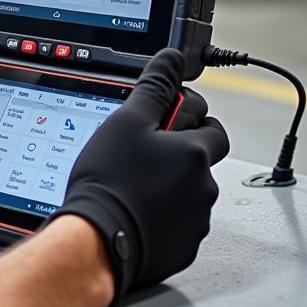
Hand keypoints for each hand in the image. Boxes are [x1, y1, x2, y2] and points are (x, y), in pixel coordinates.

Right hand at [52, 48, 228, 302]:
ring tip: (130, 183)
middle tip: (139, 151)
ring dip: (167, 183)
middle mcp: (204, 187)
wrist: (96, 239)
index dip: (183, 117)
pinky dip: (161, 214)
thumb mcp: (126, 121)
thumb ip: (154, 88)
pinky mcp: (182, 247)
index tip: (157, 121)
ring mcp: (195, 220)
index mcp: (195, 153)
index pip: (210, 123)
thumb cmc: (109, 180)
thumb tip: (171, 59)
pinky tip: (133, 209)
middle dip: (175, 151)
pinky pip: (177, 222)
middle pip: (199, 158)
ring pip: (187, 190)